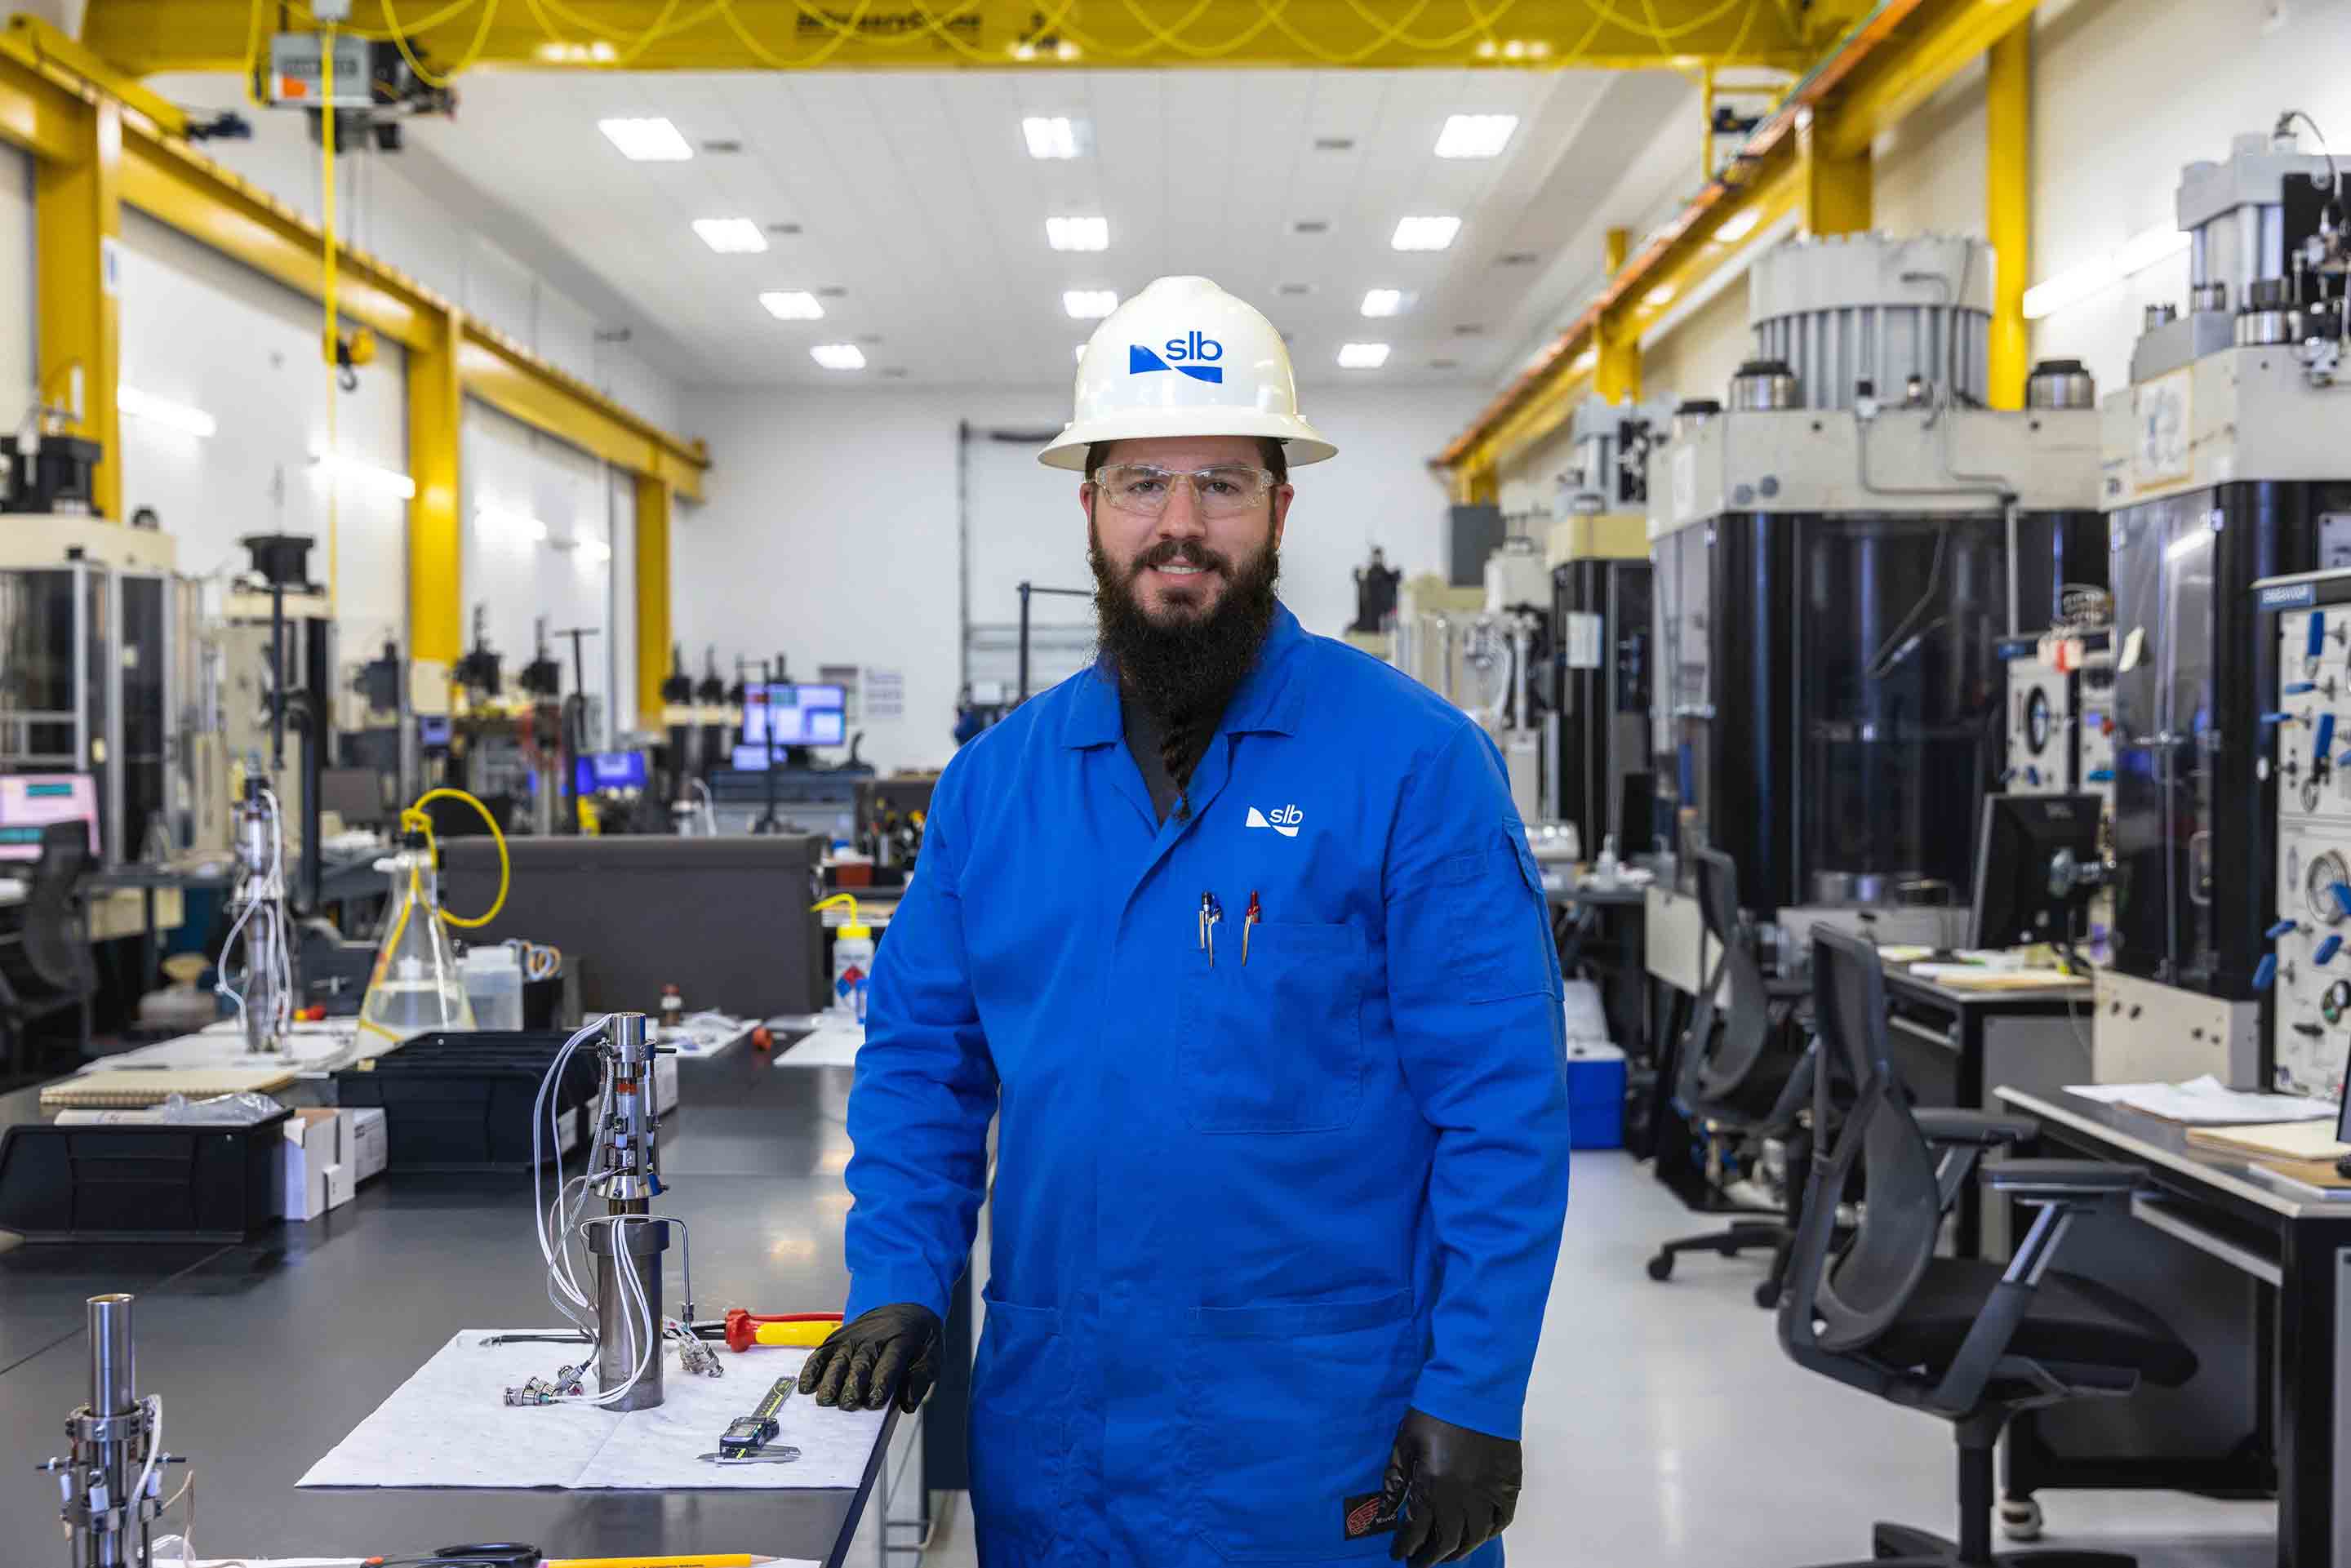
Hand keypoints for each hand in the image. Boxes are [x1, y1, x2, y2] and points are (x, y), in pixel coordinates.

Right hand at [797, 1303, 941, 1412]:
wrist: (905, 1308)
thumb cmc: (918, 1340)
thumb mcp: (932, 1356)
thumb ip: (920, 1379)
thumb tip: (908, 1403)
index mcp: (902, 1338)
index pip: (890, 1361)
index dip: (881, 1381)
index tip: (873, 1402)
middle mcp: (875, 1335)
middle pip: (861, 1361)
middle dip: (853, 1384)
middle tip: (847, 1405)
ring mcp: (854, 1336)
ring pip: (839, 1358)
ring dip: (830, 1379)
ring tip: (825, 1399)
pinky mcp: (838, 1338)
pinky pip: (822, 1353)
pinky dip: (812, 1368)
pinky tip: (806, 1385)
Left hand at [1382, 1407, 1520, 1565]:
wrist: (1474, 1386)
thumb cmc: (1434, 1410)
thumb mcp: (1405, 1442)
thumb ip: (1395, 1479)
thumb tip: (1384, 1510)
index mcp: (1432, 1484)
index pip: (1416, 1530)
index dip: (1405, 1546)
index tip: (1397, 1554)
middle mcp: (1462, 1495)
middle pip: (1446, 1541)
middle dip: (1429, 1557)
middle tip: (1418, 1563)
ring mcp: (1489, 1492)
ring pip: (1474, 1538)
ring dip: (1457, 1552)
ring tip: (1444, 1555)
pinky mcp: (1509, 1484)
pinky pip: (1501, 1521)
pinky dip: (1488, 1534)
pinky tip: (1475, 1536)